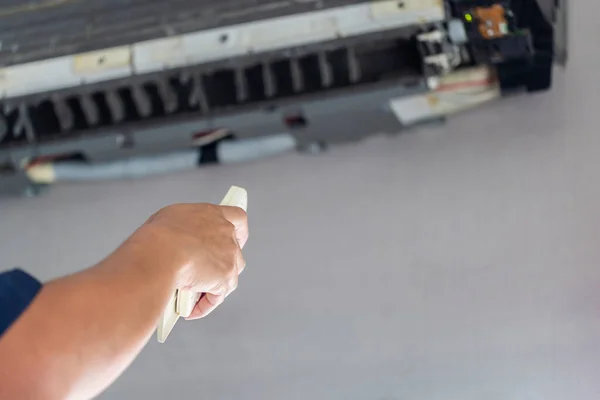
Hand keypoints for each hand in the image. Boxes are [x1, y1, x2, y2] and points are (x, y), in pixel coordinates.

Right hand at [125, 203, 248, 318]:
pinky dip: (204, 305)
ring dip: (213, 285)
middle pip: (234, 251)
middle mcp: (225, 234)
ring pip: (229, 275)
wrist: (159, 254)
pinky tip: (190, 310)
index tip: (236, 237)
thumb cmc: (157, 236)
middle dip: (221, 264)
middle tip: (204, 274)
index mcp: (212, 215)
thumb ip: (185, 227)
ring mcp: (229, 257)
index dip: (238, 231)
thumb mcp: (170, 219)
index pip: (238, 218)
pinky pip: (217, 296)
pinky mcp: (225, 279)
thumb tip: (178, 240)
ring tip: (192, 293)